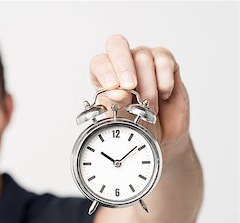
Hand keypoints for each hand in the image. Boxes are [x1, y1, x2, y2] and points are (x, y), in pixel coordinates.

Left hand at [89, 35, 190, 160]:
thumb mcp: (120, 119)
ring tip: (149, 107)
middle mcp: (123, 64)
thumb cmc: (135, 125)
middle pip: (117, 45)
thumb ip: (116, 104)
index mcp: (104, 76)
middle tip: (130, 87)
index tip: (112, 87)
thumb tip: (117, 91)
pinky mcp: (167, 64)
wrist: (161, 135)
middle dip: (122, 65)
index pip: (99, 62)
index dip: (104, 70)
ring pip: (143, 56)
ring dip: (147, 86)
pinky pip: (164, 60)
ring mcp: (144, 61)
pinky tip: (164, 94)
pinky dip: (164, 79)